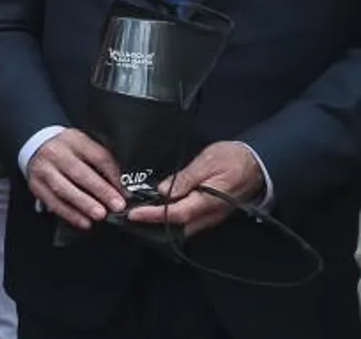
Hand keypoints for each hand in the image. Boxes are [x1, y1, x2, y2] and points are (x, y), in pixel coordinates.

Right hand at [25, 128, 125, 228]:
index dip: (112, 175)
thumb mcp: (83, 146)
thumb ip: (101, 164)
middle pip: (79, 172)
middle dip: (100, 190)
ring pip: (63, 188)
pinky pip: (52, 202)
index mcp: (73, 140)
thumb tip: (121, 189)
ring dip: (83, 203)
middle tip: (116, 205)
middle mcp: (55, 153)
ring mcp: (43, 170)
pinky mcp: (36, 185)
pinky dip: (69, 213)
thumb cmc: (66, 150)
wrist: (35, 145)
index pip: (96, 156)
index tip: (124, 192)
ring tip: (99, 214)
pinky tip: (83, 221)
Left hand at [124, 141, 266, 236]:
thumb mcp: (207, 162)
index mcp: (207, 202)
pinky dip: (173, 219)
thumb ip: (185, 179)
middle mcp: (210, 214)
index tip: (132, 214)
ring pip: (184, 227)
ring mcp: (212, 215)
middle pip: (178, 227)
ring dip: (162, 223)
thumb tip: (163, 191)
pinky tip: (161, 210)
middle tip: (130, 217)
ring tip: (140, 214)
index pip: (175, 214)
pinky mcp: (212, 212)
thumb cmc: (233, 159)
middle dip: (153, 225)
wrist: (258, 163)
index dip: (152, 215)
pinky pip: (191, 220)